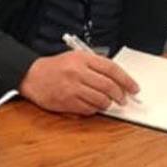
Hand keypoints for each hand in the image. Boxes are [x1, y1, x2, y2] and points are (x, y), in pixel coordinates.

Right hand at [18, 51, 138, 114]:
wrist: (31, 76)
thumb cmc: (55, 67)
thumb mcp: (75, 58)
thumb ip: (95, 66)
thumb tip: (118, 79)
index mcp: (82, 59)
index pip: (111, 69)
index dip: (126, 80)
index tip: (134, 88)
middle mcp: (78, 72)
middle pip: (109, 86)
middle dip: (120, 95)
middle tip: (124, 99)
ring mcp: (72, 88)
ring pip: (101, 100)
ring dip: (108, 104)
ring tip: (108, 103)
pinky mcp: (66, 102)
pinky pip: (89, 109)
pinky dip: (95, 109)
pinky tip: (94, 106)